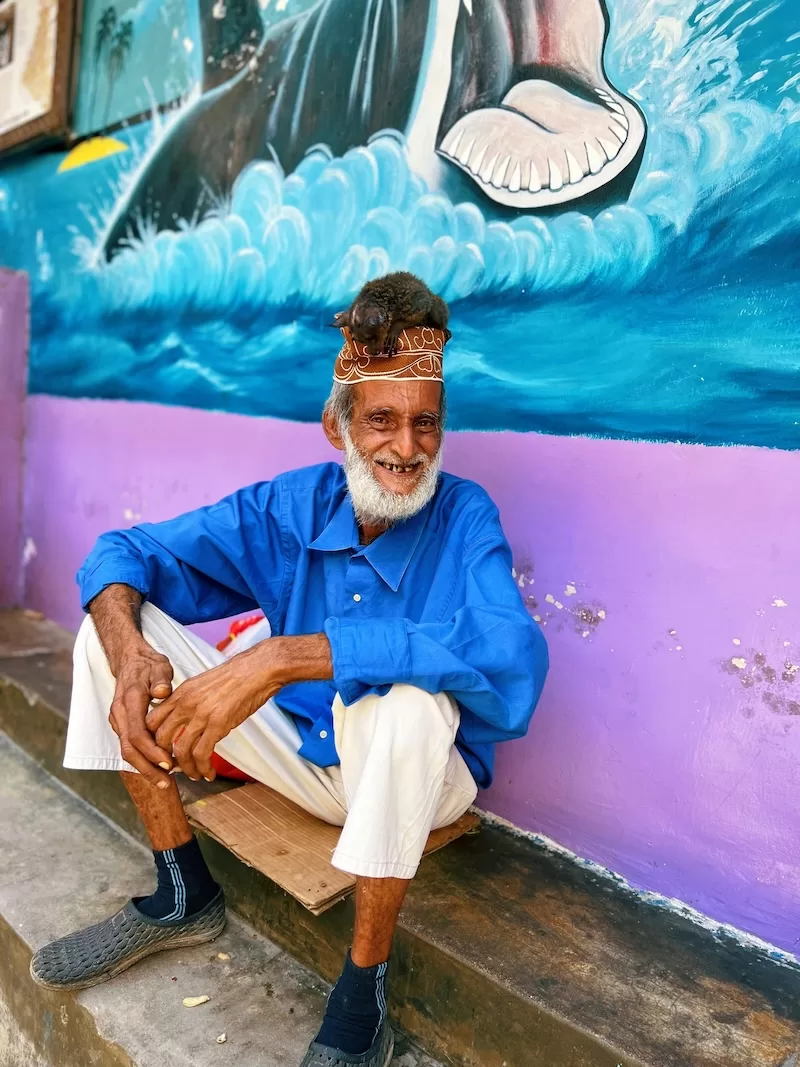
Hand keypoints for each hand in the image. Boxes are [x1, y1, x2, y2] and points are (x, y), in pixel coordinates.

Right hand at [109, 644, 174, 786]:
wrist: (129, 660)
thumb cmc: (147, 665)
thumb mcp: (159, 667)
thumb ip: (161, 679)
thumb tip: (162, 692)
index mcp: (129, 700)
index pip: (137, 733)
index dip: (152, 751)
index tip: (169, 762)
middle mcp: (120, 713)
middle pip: (129, 749)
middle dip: (147, 768)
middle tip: (166, 782)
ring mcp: (118, 720)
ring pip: (127, 750)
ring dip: (144, 767)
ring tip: (164, 780)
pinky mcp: (120, 724)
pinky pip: (129, 746)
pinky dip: (142, 758)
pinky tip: (157, 766)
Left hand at [145, 646, 279, 781]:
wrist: (257, 669)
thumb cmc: (236, 676)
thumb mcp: (203, 684)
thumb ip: (189, 700)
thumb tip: (184, 717)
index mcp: (181, 693)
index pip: (152, 720)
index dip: (153, 740)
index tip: (162, 750)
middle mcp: (186, 704)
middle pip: (161, 739)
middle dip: (165, 758)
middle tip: (174, 767)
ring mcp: (201, 715)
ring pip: (181, 751)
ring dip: (186, 768)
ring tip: (194, 775)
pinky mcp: (218, 725)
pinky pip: (202, 754)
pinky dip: (203, 768)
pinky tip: (209, 773)